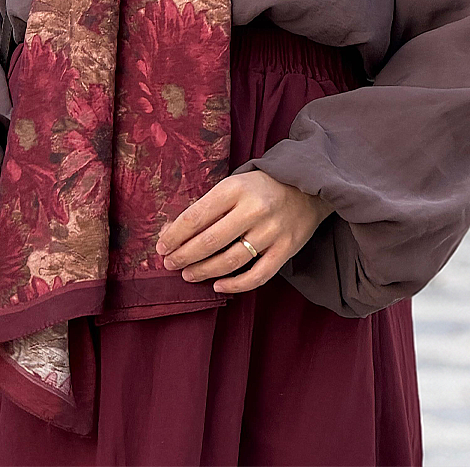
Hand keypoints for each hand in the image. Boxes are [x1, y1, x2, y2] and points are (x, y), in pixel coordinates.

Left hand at [154, 170, 331, 294]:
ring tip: (188, 274)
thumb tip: (173, 231)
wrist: (308, 187)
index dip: (175, 235)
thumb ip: (209, 205)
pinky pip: (257, 276)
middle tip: (169, 263)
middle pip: (209, 241)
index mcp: (236, 188)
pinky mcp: (286, 249)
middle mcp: (253, 209)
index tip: (161, 246)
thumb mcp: (234, 184)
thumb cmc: (262, 186)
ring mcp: (271, 231)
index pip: (196, 216)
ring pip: (230, 261)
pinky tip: (218, 285)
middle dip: (184, 256)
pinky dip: (235, 285)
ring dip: (204, 271)